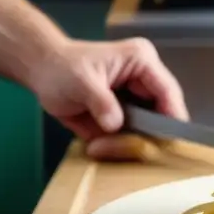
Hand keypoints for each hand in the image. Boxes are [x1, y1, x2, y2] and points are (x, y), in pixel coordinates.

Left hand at [30, 37, 187, 160]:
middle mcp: (145, 80)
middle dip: (147, 135)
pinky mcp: (126, 114)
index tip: (170, 141)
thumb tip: (115, 125)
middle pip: (162, 113)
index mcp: (142, 62)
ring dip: (129, 143)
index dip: (172, 117)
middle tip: (127, 152)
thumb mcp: (81, 82)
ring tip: (101, 146)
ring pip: (148, 129)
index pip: (168, 91)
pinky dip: (118, 145)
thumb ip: (101, 102)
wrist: (41, 71)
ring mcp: (137, 98)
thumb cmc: (61, 68)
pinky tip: (98, 146)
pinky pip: (131, 135)